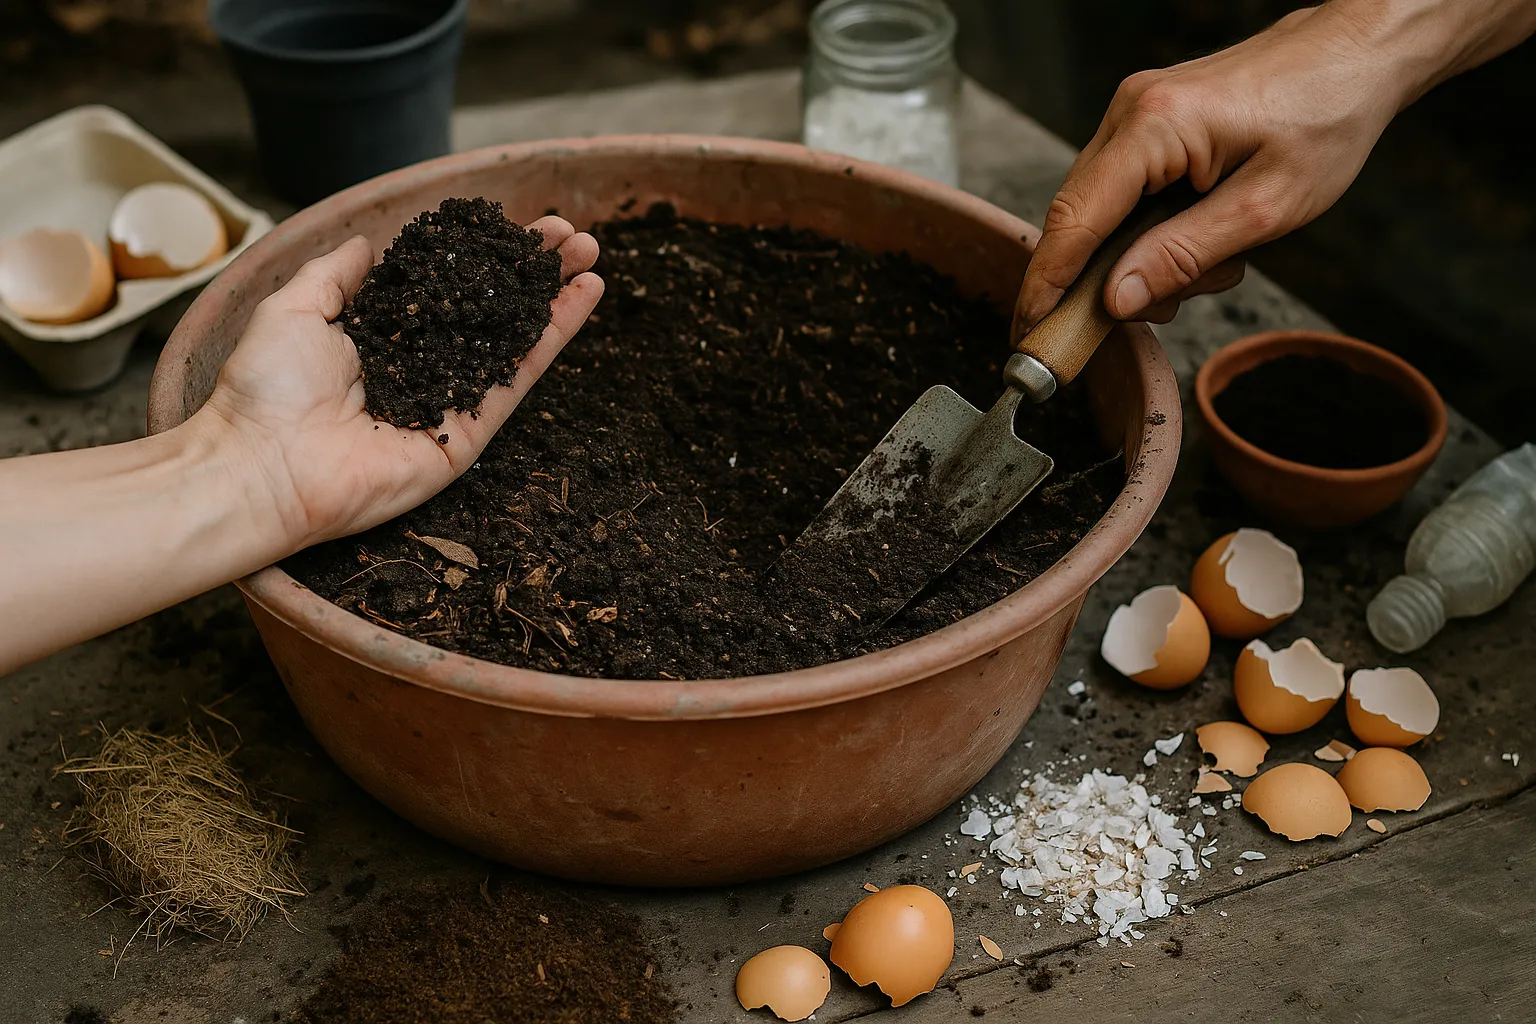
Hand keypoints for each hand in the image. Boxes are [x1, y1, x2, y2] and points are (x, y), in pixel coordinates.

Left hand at [197, 217, 602, 549]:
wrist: (263, 465)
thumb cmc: (265, 389)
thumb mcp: (294, 308)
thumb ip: (334, 276)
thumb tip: (364, 245)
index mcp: (382, 341)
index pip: (447, 291)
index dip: (484, 259)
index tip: (517, 224)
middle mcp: (423, 370)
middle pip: (492, 313)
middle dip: (532, 273)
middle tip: (571, 235)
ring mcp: (450, 403)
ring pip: (514, 342)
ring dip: (556, 298)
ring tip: (591, 256)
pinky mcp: (469, 436)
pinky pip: (516, 381)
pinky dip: (552, 340)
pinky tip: (581, 299)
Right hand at [1015, 5, 1402, 328]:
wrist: (1355, 54)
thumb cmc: (1326, 116)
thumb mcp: (1264, 207)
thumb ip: (1182, 256)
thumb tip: (1115, 300)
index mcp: (1154, 125)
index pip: (1073, 219)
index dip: (1047, 283)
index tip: (1030, 332)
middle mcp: (1130, 112)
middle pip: (1079, 218)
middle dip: (1112, 275)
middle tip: (1169, 304)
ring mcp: (1134, 114)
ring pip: (1103, 212)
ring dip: (1145, 254)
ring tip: (1215, 261)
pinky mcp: (1149, 122)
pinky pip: (1126, 193)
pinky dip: (1155, 229)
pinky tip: (1207, 235)